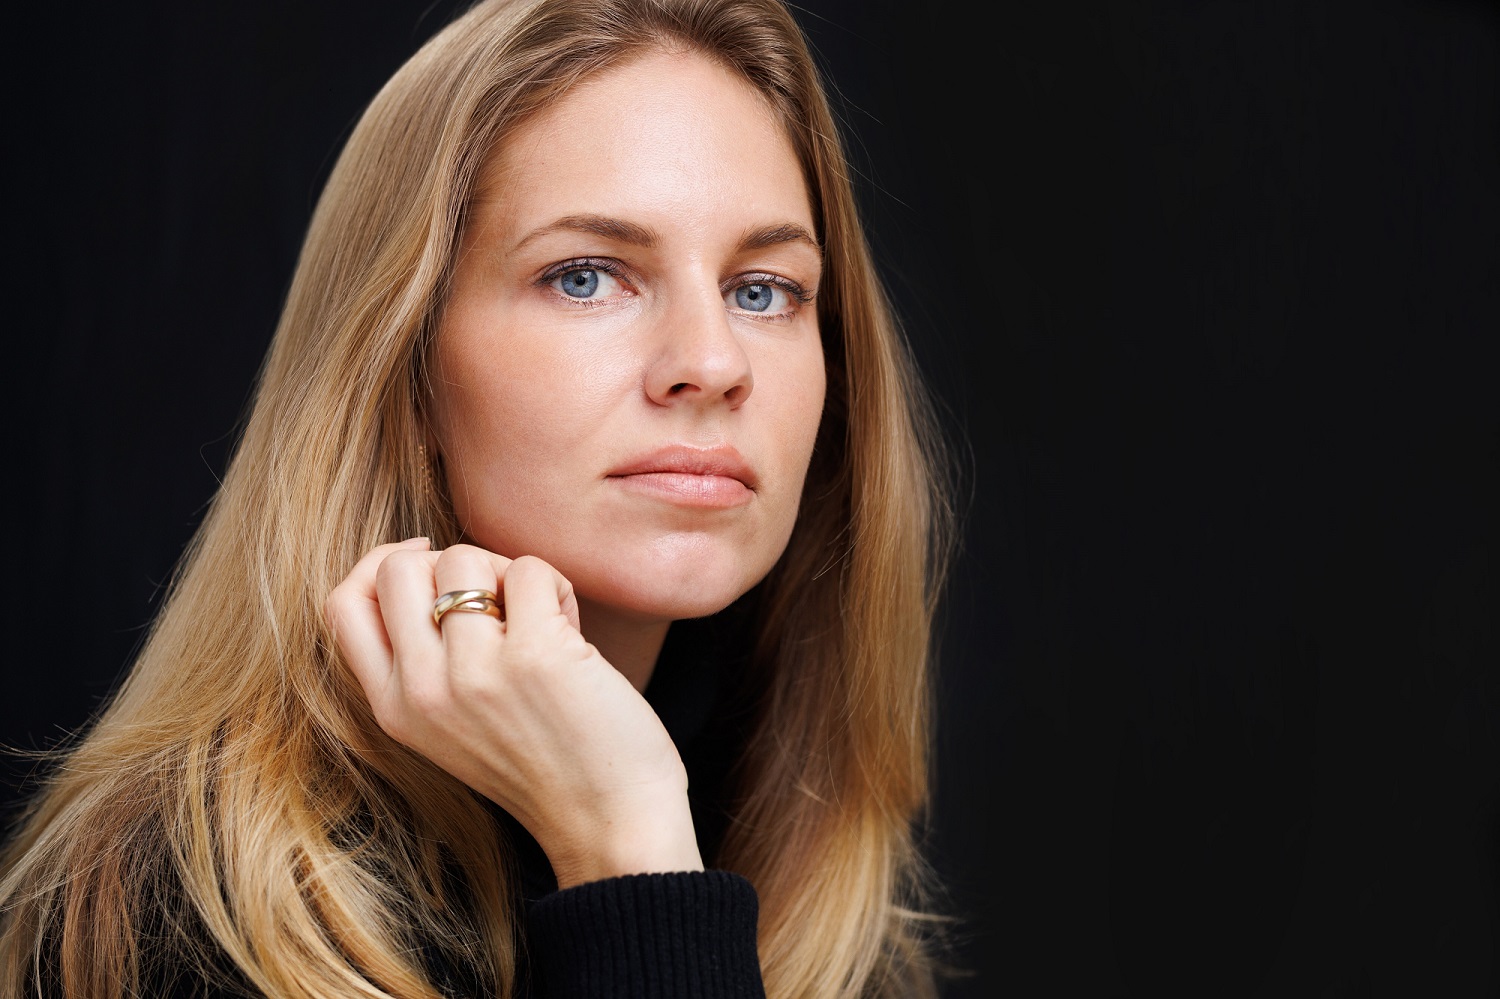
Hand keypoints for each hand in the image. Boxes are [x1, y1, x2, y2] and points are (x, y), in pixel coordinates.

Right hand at [324, 538, 703, 887]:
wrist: (609, 825)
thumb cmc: (541, 764)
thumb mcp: (449, 726)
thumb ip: (422, 662)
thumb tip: (424, 561)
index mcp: (393, 709)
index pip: (342, 605)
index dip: (379, 564)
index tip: (426, 561)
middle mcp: (422, 691)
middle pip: (396, 568)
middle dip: (451, 561)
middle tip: (495, 597)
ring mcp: (475, 673)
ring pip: (464, 557)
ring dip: (509, 573)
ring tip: (540, 619)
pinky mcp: (535, 656)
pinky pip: (531, 569)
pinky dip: (557, 587)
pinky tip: (573, 630)